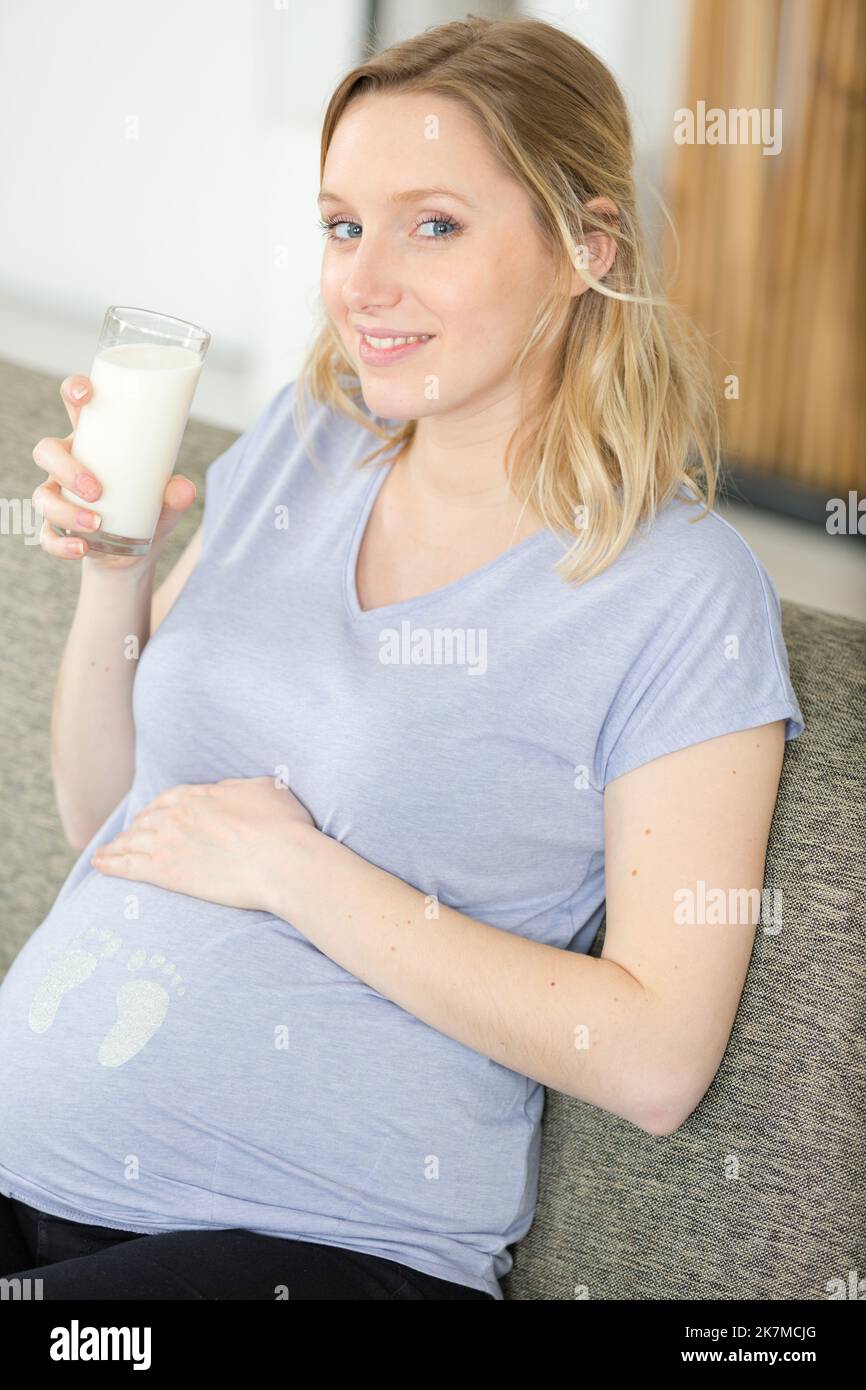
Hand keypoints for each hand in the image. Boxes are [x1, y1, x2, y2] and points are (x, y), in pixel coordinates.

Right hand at [32, 375, 196, 571]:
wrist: (135, 551)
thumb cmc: (147, 508)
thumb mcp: (166, 501)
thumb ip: (176, 494)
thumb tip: (184, 488)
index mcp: (94, 442)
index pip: (74, 406)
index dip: (74, 391)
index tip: (86, 394)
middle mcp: (68, 463)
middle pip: (46, 450)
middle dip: (66, 468)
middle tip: (97, 490)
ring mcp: (57, 495)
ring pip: (42, 496)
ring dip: (65, 510)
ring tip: (96, 524)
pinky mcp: (56, 528)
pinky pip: (46, 535)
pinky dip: (61, 545)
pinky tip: (82, 549)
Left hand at [90, 776, 316, 912]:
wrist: (281, 860)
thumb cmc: (283, 826)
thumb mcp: (266, 789)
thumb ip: (241, 787)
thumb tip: (233, 790)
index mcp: (199, 794)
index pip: (168, 799)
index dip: (158, 809)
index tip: (153, 816)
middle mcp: (177, 815)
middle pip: (146, 820)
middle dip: (137, 827)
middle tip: (130, 836)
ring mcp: (167, 843)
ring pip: (132, 841)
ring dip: (118, 845)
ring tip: (106, 852)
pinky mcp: (165, 872)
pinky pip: (127, 866)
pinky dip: (110, 863)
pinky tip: (98, 864)